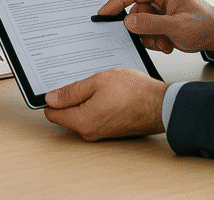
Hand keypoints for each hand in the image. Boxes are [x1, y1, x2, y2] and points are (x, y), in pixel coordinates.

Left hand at [44, 68, 167, 140]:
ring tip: (98, 85)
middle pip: (66, 115)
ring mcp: (100, 132)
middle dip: (69, 98)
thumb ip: (72, 91)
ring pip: (81, 114)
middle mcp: (89, 132)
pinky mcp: (110, 129)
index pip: (52, 114)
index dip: (52, 98)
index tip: (55, 85)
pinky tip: (107, 92)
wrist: (161, 105)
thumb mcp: (98, 81)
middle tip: (81, 81)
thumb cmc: (135, 92)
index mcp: (82, 121)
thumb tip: (51, 98)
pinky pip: (94, 116)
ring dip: (85, 100)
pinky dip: (96, 104)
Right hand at [97, 0, 213, 53]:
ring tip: (166, 43)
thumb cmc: (204, 25)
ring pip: (141, 23)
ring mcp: (161, 8)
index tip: (103, 12)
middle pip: (136, 11)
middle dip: (143, 29)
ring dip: (151, 37)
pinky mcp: (162, 19)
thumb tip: (128, 21)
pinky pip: (147, 30)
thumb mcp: (176, 26)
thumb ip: (150, 24)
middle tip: (156, 40)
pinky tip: (168, 44)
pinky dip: (155, 40)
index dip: (117, 2)